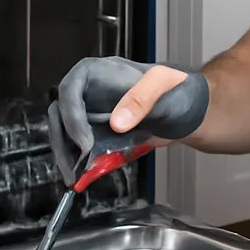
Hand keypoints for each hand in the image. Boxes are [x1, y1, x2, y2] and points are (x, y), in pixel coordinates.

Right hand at [47, 56, 208, 184]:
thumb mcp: (164, 85)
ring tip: (73, 178)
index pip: (71, 89)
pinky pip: (81, 147)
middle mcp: (90, 92)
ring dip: (65, 155)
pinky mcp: (100, 134)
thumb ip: (142, 98)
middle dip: (62, 140)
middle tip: (73, 167)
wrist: (189, 111)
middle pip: (61, 113)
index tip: (84, 141)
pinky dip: (79, 162)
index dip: (72, 115)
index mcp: (99, 72)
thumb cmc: (177, 89)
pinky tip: (82, 178)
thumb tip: (116, 123)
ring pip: (65, 132)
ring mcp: (93, 113)